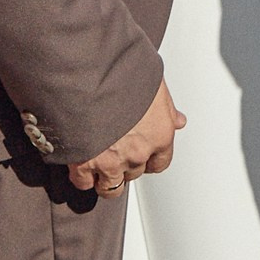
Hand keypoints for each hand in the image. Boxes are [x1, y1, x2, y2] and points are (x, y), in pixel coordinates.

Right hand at [67, 80, 183, 196]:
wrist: (92, 73)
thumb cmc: (125, 72)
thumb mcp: (155, 84)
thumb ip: (166, 108)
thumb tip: (179, 121)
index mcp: (160, 134)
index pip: (160, 163)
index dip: (149, 160)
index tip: (142, 156)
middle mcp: (139, 153)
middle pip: (135, 173)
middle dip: (126, 164)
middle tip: (116, 150)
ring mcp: (112, 161)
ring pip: (111, 187)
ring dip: (106, 178)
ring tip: (98, 165)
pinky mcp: (84, 163)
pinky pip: (83, 182)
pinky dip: (81, 177)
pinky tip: (80, 165)